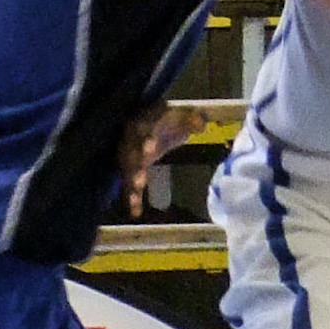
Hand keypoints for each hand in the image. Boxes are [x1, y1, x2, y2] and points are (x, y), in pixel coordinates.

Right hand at [115, 102, 211, 216]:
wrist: (148, 124)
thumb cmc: (167, 121)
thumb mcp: (182, 117)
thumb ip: (191, 120)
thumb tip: (201, 124)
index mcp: (146, 125)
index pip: (145, 132)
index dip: (147, 140)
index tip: (150, 149)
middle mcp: (133, 142)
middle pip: (132, 155)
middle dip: (136, 166)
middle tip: (139, 180)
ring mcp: (129, 157)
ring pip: (128, 172)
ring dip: (131, 185)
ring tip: (135, 196)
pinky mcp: (130, 171)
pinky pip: (129, 186)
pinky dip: (132, 199)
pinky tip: (135, 212)